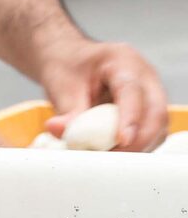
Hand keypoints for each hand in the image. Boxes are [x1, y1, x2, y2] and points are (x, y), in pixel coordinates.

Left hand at [37, 37, 168, 151]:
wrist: (69, 60)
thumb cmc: (68, 66)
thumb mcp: (62, 85)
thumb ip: (67, 112)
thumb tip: (59, 131)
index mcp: (123, 60)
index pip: (132, 91)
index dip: (130, 118)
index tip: (122, 141)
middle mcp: (144, 76)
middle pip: (156, 113)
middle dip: (138, 140)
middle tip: (111, 158)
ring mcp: (150, 94)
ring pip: (158, 128)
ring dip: (137, 147)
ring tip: (108, 156)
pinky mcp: (148, 112)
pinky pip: (151, 134)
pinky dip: (135, 147)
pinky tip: (114, 153)